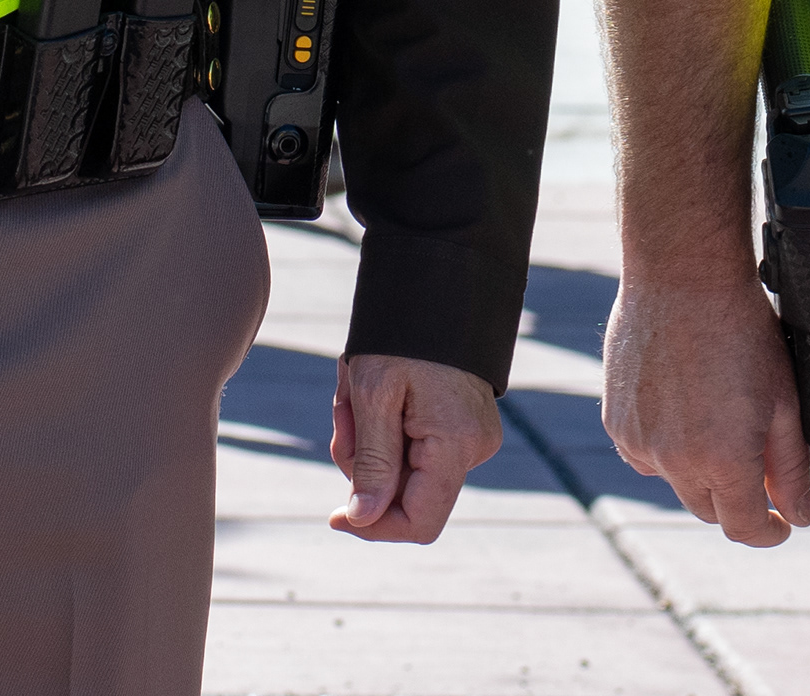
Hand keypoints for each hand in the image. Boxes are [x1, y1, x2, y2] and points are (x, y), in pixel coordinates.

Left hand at [329, 352, 500, 542]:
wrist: (440, 282)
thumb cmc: (403, 333)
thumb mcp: (374, 395)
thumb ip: (371, 463)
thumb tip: (361, 520)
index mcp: (457, 444)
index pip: (420, 523)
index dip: (374, 527)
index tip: (334, 515)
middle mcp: (475, 448)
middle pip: (406, 495)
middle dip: (363, 464)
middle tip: (345, 412)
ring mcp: (472, 436)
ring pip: (405, 471)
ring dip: (368, 441)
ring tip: (356, 389)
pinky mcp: (463, 425)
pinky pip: (415, 448)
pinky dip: (384, 429)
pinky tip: (372, 392)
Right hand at [602, 270, 809, 546]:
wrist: (682, 276)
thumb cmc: (743, 330)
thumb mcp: (784, 399)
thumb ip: (791, 466)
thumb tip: (798, 515)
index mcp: (724, 461)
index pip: (744, 529)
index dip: (768, 532)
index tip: (780, 522)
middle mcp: (675, 462)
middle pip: (709, 508)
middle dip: (736, 498)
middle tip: (755, 460)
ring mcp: (639, 442)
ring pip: (675, 481)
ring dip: (698, 469)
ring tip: (716, 417)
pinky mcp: (616, 421)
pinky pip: (645, 454)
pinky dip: (666, 446)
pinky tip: (683, 405)